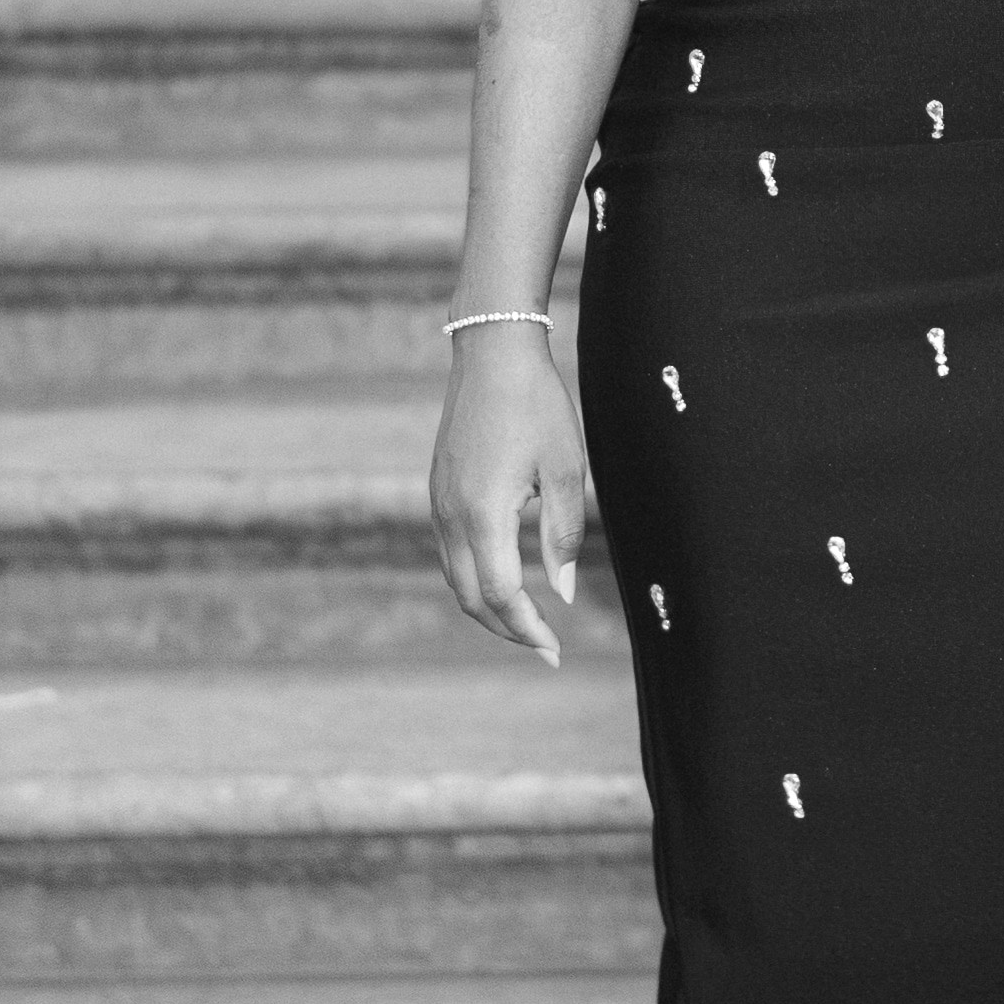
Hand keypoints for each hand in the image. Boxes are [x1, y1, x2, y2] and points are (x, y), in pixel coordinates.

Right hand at [430, 330, 586, 664]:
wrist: (492, 353)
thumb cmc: (537, 405)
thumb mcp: (565, 469)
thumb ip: (563, 535)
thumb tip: (563, 591)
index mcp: (483, 513)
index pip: (499, 594)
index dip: (527, 628)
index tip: (554, 650)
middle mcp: (450, 515)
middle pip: (470, 597)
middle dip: (506, 629)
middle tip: (545, 646)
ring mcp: (438, 503)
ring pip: (455, 578)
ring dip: (488, 607)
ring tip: (527, 620)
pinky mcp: (438, 491)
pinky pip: (450, 552)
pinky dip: (474, 578)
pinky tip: (504, 578)